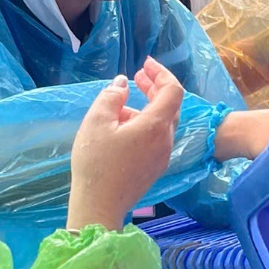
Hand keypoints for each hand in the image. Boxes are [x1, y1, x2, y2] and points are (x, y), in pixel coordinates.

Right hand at [67, 58, 182, 231]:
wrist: (99, 204)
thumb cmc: (96, 161)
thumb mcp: (97, 121)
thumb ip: (112, 96)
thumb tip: (123, 83)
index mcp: (156, 125)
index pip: (172, 90)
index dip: (161, 73)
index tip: (145, 64)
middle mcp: (166, 140)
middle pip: (171, 105)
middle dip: (156, 86)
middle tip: (138, 75)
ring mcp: (163, 155)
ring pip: (163, 122)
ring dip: (149, 105)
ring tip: (123, 101)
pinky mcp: (156, 166)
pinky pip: (157, 137)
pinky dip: (146, 122)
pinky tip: (124, 124)